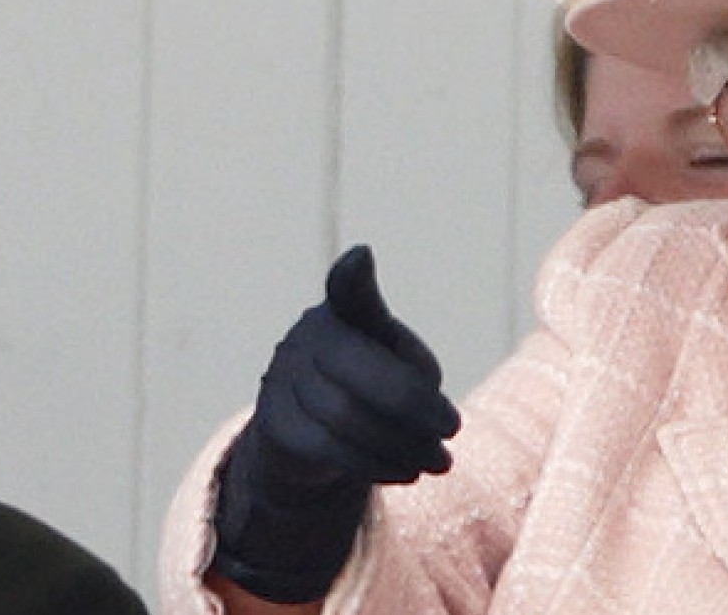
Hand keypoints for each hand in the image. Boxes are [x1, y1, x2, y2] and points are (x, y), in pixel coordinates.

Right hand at [209, 245, 461, 603]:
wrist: (315, 437)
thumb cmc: (377, 386)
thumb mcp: (404, 366)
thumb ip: (415, 372)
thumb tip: (426, 396)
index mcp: (345, 312)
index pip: (347, 290)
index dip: (353, 277)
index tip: (361, 256)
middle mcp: (308, 337)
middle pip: (363, 374)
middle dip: (416, 408)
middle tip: (453, 431)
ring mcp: (283, 378)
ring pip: (346, 418)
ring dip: (403, 445)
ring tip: (440, 461)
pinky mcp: (273, 424)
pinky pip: (328, 450)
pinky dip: (376, 464)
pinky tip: (408, 471)